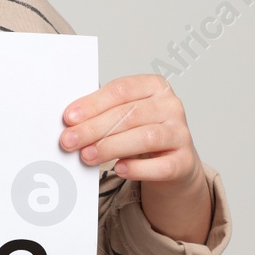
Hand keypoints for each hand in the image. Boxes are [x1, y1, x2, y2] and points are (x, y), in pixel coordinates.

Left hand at [59, 73, 201, 191]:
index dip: (93, 104)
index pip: (121, 90)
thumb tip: (70, 123)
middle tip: (69, 140)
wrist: (173, 162)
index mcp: (154, 86)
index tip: (69, 118)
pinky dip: (138, 168)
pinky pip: (161, 166)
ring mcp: (181, 134)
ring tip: (87, 156)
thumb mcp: (124, 116)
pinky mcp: (185, 162)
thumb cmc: (141, 132)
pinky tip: (119, 169)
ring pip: (146, 138)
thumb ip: (102, 114)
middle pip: (130, 114)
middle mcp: (171, 106)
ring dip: (111, 147)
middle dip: (94, 128)